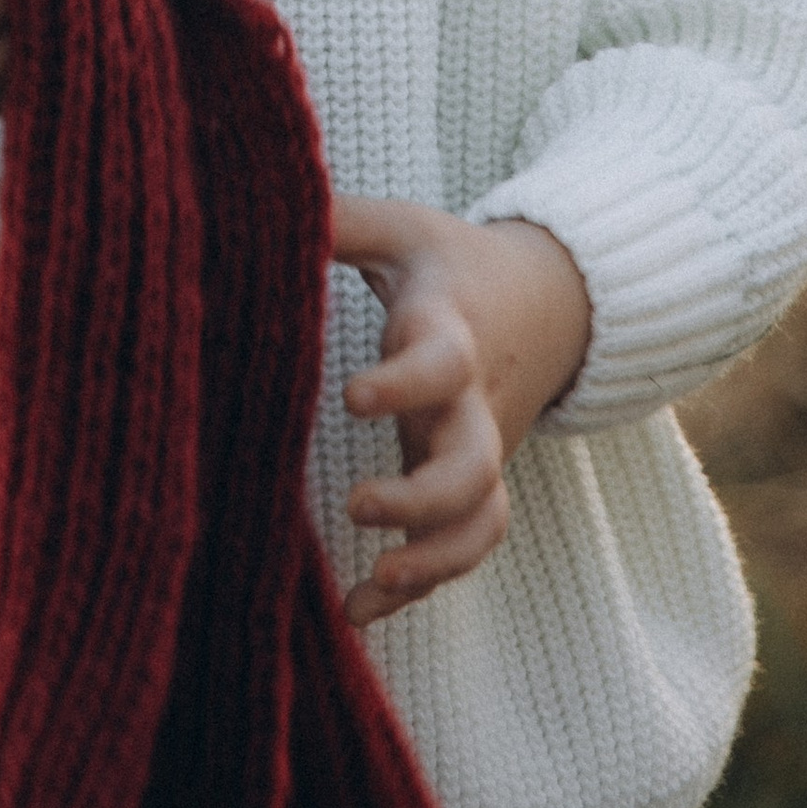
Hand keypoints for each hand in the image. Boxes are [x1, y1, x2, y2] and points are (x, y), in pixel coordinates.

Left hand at [329, 198, 594, 628]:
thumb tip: (255, 195)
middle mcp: (472, 403)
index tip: (352, 397)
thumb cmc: (451, 263)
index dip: (404, 383)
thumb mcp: (402, 230)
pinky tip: (357, 612)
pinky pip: (464, 549)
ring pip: (482, 521)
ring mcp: (479, 451)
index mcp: (450, 334)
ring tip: (375, 584)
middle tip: (358, 506)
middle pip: (474, 465)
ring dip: (434, 562)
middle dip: (422, 498)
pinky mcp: (472, 487)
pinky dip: (421, 586)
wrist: (551, 303)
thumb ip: (338, 219)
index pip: (440, 362)